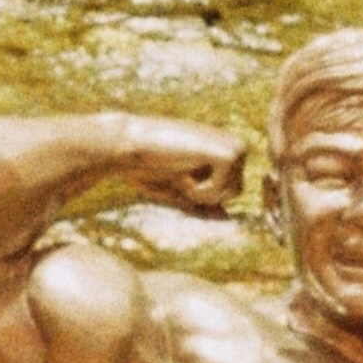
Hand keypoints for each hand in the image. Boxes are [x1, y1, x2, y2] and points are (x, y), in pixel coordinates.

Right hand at [121, 118, 247, 215]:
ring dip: (200, 192)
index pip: (229, 191)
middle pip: (235, 193)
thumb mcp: (179, 191)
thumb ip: (202, 202)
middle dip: (204, 193)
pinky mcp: (228, 155)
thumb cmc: (148, 166)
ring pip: (231, 194)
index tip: (180, 173)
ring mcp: (234, 147)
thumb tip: (227, 218)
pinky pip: (220, 193)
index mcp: (226, 149)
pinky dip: (198, 190)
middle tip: (179, 172)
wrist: (127, 144)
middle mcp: (235, 144)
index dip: (201, 193)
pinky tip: (182, 170)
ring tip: (180, 170)